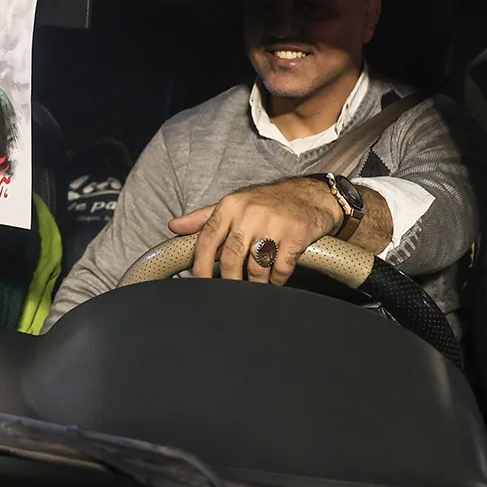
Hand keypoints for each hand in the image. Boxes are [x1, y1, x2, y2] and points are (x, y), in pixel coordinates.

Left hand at [169, 178, 343, 285]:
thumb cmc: (268, 202)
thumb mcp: (235, 203)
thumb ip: (205, 217)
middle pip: (230, 258)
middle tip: (231, 292)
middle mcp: (250, 213)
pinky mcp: (296, 236)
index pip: (207, 238)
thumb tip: (174, 226)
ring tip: (257, 284)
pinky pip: (280, 269)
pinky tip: (276, 278)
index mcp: (231, 205)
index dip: (200, 265)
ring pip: (256, 267)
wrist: (312, 195)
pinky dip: (277, 280)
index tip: (199, 283)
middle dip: (229, 280)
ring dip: (256, 283)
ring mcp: (274, 224)